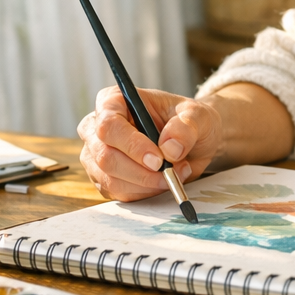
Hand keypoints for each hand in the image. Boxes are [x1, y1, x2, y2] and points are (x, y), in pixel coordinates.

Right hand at [77, 87, 220, 201]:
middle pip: (105, 156)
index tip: (158, 159)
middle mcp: (98, 127)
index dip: (132, 145)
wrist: (193, 141)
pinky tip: (162, 181)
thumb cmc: (188, 121)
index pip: (109, 125)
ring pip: (111, 179)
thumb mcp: (197, 115)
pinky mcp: (105, 178)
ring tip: (174, 172)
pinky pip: (118, 193)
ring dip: (146, 183)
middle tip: (169, 172)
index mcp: (114, 100)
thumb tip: (170, 148)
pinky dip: (145, 192)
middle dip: (141, 171)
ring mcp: (98, 154)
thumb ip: (186, 127)